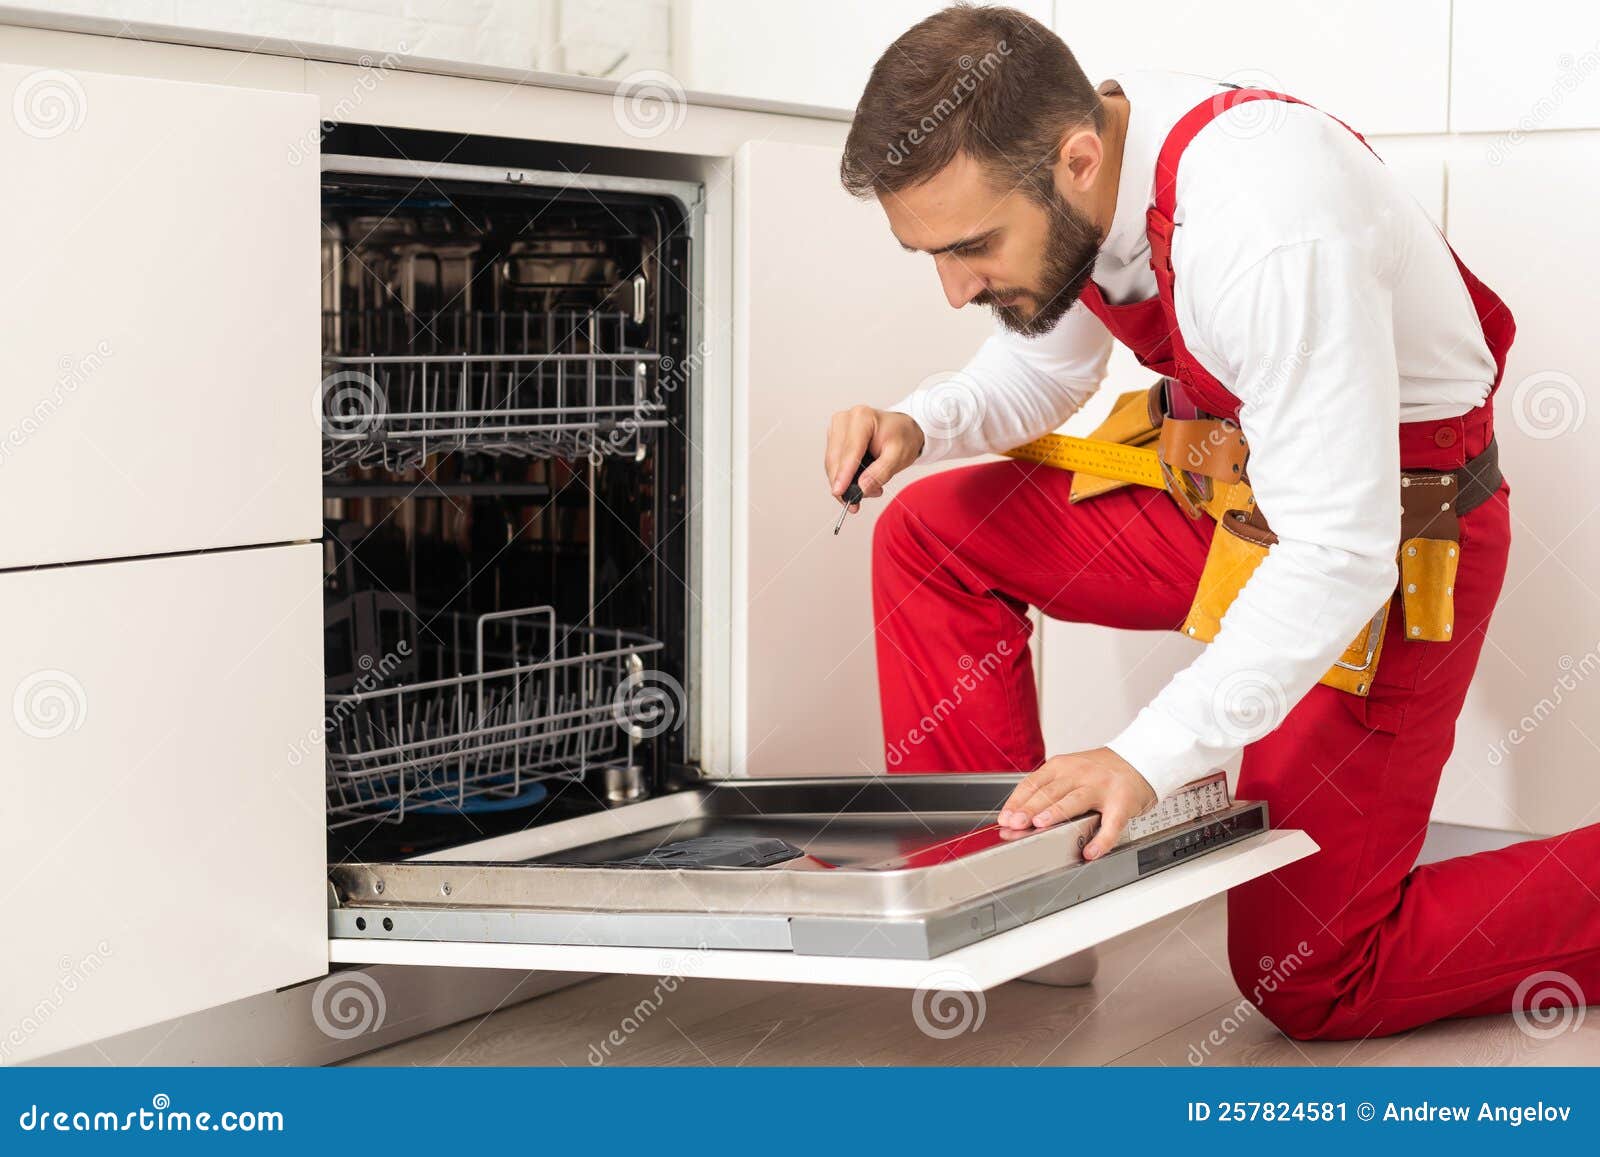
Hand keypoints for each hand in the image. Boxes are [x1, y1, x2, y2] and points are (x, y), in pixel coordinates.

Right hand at [823, 406, 925, 509]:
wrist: (902, 429)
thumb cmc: (902, 437)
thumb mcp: (899, 456)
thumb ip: (881, 472)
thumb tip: (862, 488)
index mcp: (862, 417)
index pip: (850, 451)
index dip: (843, 474)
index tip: (839, 493)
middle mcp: (845, 419)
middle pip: (836, 459)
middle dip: (844, 484)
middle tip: (856, 502)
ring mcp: (837, 428)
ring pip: (831, 463)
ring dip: (844, 482)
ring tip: (868, 489)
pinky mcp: (834, 438)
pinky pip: (833, 463)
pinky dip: (843, 476)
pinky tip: (860, 481)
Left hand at [997, 747, 1156, 859]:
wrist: (1140, 760)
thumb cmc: (1100, 771)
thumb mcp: (1070, 772)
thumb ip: (1048, 790)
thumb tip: (1018, 816)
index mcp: (1062, 766)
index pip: (1033, 783)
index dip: (1017, 801)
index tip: (1004, 818)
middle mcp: (1080, 774)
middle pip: (1050, 791)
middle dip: (1029, 809)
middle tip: (1014, 824)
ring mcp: (1101, 787)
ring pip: (1075, 800)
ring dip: (1056, 812)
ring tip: (1041, 825)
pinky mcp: (1122, 802)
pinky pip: (1112, 823)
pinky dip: (1101, 839)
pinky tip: (1091, 851)